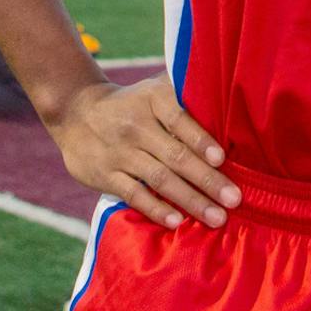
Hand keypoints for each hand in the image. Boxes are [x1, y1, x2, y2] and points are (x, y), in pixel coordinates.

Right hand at [45, 74, 240, 229]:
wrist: (75, 111)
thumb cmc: (132, 103)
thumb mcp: (153, 88)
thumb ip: (185, 94)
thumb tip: (229, 101)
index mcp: (153, 99)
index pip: (179, 119)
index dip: (201, 139)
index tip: (221, 159)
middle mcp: (136, 125)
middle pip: (176, 155)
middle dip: (207, 179)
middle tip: (234, 199)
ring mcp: (119, 152)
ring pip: (159, 179)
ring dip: (190, 200)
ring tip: (217, 217)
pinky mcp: (105, 175)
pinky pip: (134, 194)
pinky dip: (156, 209)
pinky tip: (177, 222)